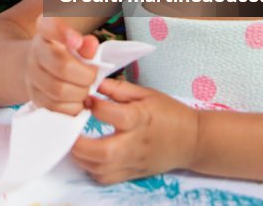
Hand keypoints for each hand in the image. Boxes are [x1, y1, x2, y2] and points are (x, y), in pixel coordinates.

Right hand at [25, 15, 98, 114]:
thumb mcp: (77, 42)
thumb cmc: (66, 53)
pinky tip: (77, 99)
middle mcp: (35, 51)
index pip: (49, 25)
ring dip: (80, 93)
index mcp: (45, 29)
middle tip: (92, 75)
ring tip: (85, 88)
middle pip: (61, 65)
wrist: (40, 67)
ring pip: (58, 90)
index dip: (63, 33)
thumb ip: (87, 44)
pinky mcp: (35, 98)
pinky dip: (73, 107)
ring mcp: (31, 75)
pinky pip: (56, 108)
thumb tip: (90, 45)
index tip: (77, 40)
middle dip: (85, 75)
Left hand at [71, 78, 198, 182]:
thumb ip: (118, 89)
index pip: (113, 114)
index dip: (94, 105)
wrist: (193, 141)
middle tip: (68, 129)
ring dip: (81, 157)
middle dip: (79, 143)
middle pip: (103, 152)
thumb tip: (93, 83)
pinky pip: (105, 179)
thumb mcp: (146, 93)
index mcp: (140, 118)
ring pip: (101, 170)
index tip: (85, 97)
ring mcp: (133, 162)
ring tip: (74, 142)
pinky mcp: (132, 174)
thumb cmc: (170, 113)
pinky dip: (91, 170)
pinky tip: (88, 156)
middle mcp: (135, 143)